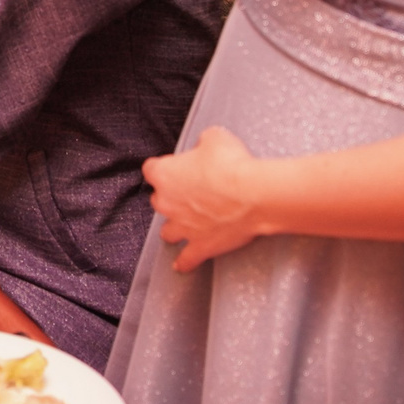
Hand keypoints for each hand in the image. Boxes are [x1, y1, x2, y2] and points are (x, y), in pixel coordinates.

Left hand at [143, 126, 268, 269]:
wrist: (253, 194)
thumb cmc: (233, 164)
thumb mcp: (215, 137)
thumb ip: (203, 142)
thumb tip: (205, 145)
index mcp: (165, 174)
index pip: (151, 169)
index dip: (164, 167)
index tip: (175, 167)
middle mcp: (166, 202)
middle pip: (159, 200)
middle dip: (171, 197)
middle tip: (190, 192)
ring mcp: (182, 227)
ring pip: (168, 231)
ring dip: (175, 227)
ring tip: (184, 225)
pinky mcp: (200, 245)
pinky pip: (187, 258)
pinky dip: (185, 262)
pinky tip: (181, 266)